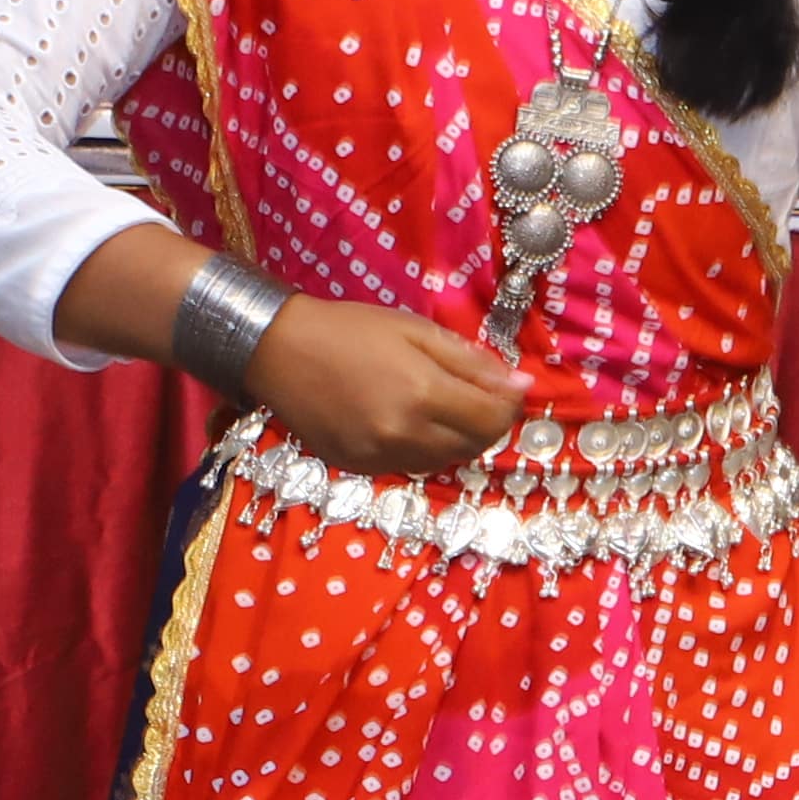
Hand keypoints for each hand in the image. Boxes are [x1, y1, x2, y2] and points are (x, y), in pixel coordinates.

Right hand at [243, 298, 523, 476]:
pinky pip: (410, 467)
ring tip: (438, 405)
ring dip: (456, 438)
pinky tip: (406, 420)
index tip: (508, 388)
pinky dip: (422, 448)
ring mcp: (379, 457)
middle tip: (477, 396)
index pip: (493, 420)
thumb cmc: (350, 331)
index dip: (510, 405)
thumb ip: (472, 362)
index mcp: (422, 394)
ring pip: (444, 461)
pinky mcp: (359, 468)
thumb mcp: (417, 331)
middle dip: (487, 423)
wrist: (278, 351)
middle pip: (474, 446)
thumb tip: (520, 386)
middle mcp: (403, 434)